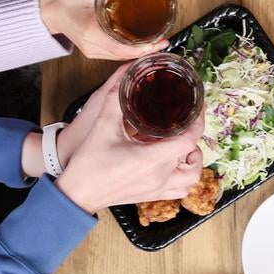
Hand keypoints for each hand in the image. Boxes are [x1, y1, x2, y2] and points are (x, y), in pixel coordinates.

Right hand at [39, 0, 169, 60]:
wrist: (52, 13)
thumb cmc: (70, 1)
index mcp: (90, 30)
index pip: (120, 46)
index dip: (141, 47)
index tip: (156, 42)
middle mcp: (91, 45)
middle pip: (123, 54)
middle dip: (145, 51)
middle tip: (164, 42)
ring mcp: (91, 51)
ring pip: (119, 57)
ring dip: (139, 53)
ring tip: (157, 45)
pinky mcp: (92, 52)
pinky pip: (113, 56)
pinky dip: (129, 53)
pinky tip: (141, 48)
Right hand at [50, 63, 206, 211]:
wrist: (76, 194)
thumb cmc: (89, 163)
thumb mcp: (103, 126)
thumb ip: (115, 99)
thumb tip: (127, 77)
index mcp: (152, 159)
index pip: (189, 140)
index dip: (197, 122)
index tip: (195, 109)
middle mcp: (160, 176)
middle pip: (194, 158)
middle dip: (194, 139)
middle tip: (186, 124)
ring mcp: (157, 190)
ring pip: (191, 179)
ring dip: (193, 161)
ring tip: (183, 146)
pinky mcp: (151, 196)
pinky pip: (179, 190)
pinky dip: (183, 177)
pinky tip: (173, 164)